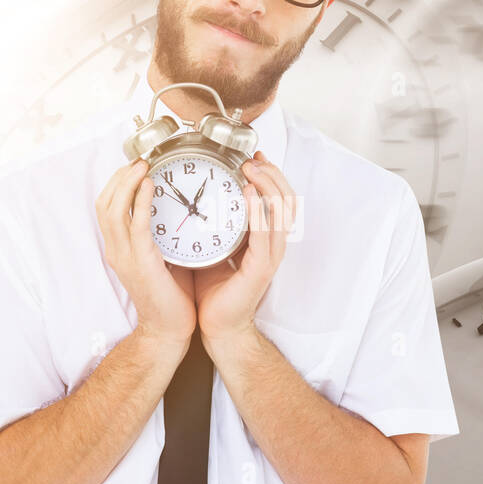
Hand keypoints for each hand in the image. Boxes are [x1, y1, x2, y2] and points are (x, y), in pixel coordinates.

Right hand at [96, 158, 195, 346]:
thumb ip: (158, 237)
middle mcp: (116, 251)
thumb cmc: (170, 297)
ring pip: (114, 210)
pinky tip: (151, 186)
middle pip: (104, 203)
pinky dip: (140, 202)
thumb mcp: (160, 259)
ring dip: (127, 183)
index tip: (134, 167)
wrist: (169, 329)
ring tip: (143, 166)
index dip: (117, 183)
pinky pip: (136, 225)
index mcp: (119, 249)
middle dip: (119, 177)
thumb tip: (172, 212)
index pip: (106, 207)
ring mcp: (125, 257)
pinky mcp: (141, 262)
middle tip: (139, 160)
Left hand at [194, 150, 294, 344]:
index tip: (253, 157)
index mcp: (264, 239)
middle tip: (251, 159)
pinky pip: (265, 234)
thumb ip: (214, 224)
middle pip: (287, 199)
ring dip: (268, 186)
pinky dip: (259, 211)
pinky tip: (248, 195)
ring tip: (251, 169)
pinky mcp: (261, 268)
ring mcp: (270, 256)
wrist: (216, 327)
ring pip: (282, 212)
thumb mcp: (213, 247)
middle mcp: (272, 245)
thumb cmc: (214, 291)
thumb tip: (195, 199)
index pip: (278, 199)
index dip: (270, 175)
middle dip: (272, 174)